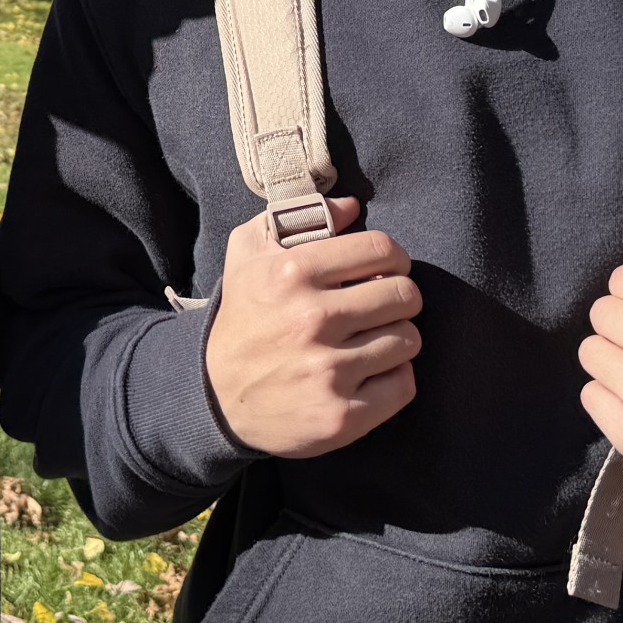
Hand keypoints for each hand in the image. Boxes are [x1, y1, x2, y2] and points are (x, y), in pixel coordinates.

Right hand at [203, 197, 422, 457]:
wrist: (214, 397)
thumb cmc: (242, 318)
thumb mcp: (248, 254)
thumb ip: (295, 216)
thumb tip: (352, 206)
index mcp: (293, 273)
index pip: (381, 249)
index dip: (394, 257)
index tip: (388, 270)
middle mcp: (313, 319)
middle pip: (404, 295)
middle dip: (400, 298)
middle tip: (383, 307)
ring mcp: (328, 370)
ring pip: (408, 339)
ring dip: (397, 339)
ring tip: (374, 341)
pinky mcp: (341, 415)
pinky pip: (403, 385)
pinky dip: (394, 378)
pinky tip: (372, 373)